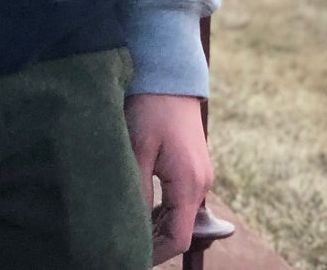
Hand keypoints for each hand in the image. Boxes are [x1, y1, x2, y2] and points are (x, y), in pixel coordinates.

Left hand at [123, 93, 213, 264]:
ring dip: (158, 225)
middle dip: (155, 241)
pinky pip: (182, 198)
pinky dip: (164, 209)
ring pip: (181, 215)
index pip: (179, 238)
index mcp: (189, 183)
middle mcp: (201, 183)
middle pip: (181, 229)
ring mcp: (201, 174)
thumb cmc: (151, 108)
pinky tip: (142, 205)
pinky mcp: (195, 165)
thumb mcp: (138, 149)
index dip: (156, 253)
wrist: (170, 75)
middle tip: (124, 242)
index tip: (130, 254)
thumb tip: (131, 226)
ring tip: (129, 226)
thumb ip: (137, 191)